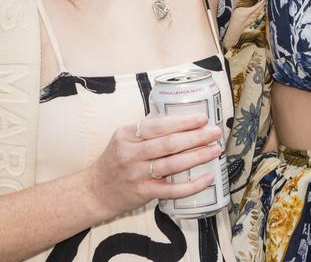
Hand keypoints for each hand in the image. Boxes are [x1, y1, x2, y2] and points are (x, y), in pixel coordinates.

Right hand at [83, 113, 222, 220]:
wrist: (95, 191)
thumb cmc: (116, 160)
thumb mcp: (124, 138)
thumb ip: (147, 129)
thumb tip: (180, 118)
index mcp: (127, 134)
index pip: (159, 125)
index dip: (183, 122)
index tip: (203, 118)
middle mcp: (130, 154)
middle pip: (169, 144)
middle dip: (196, 137)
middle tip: (215, 132)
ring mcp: (136, 175)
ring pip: (173, 164)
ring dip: (198, 156)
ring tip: (215, 150)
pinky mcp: (143, 193)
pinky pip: (172, 189)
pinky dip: (192, 185)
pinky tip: (207, 178)